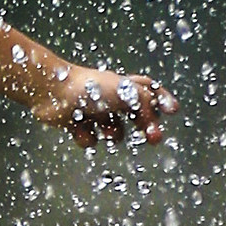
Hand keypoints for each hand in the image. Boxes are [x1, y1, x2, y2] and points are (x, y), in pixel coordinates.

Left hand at [34, 65, 176, 147]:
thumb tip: (153, 126)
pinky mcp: (76, 124)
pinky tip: (76, 126)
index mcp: (122, 85)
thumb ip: (146, 105)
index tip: (173, 111)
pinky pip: (89, 139)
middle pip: (136, 117)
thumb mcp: (127, 92)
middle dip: (146, 128)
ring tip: (103, 128)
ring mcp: (93, 112)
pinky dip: (85, 136)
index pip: (149, 90)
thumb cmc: (91, 88)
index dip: (162, 99)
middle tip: (154, 140)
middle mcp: (109, 98)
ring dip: (111, 133)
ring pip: (113, 132)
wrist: (52, 93)